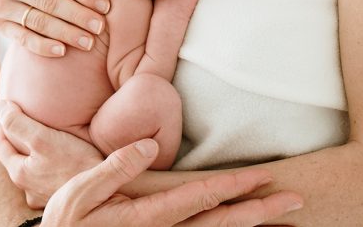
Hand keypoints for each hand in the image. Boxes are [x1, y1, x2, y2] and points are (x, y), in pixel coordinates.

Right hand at [0, 0, 110, 56]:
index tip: (105, 6)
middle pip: (49, 2)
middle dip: (78, 15)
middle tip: (100, 27)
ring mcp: (1, 3)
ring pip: (37, 21)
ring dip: (66, 33)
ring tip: (88, 42)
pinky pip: (22, 38)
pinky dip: (42, 46)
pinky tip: (63, 51)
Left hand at [0, 99, 102, 207]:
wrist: (108, 193)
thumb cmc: (76, 165)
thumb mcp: (42, 139)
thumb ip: (17, 123)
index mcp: (20, 173)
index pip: (1, 146)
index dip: (1, 125)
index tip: (8, 110)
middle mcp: (29, 189)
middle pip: (16, 159)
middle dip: (17, 139)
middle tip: (24, 121)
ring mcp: (45, 195)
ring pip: (34, 170)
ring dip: (35, 154)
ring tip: (44, 138)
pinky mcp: (63, 197)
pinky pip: (50, 178)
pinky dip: (50, 165)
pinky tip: (62, 159)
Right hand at [42, 139, 303, 225]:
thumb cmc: (66, 225)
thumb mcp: (79, 192)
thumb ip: (115, 167)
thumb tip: (149, 143)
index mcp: (146, 217)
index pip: (199, 198)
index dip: (232, 187)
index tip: (262, 176)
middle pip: (221, 224)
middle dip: (260, 211)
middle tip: (295, 201)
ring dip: (251, 226)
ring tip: (282, 216)